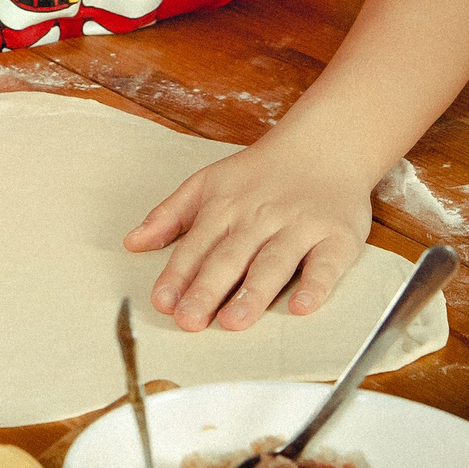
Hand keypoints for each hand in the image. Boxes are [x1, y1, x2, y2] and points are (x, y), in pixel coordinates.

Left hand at [122, 138, 375, 331]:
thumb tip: (132, 243)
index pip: (195, 246)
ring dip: (253, 293)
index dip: (178, 275)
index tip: (163, 303)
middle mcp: (259, 218)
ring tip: (233, 321)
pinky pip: (326, 264)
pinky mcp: (336, 237)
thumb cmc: (260, 173)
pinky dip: (315, 285)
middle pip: (230, 258)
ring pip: (273, 263)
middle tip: (190, 320)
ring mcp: (299, 227)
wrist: (324, 145)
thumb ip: (169, 215)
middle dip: (207, 289)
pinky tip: (301, 307)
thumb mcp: (207, 183)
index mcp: (224, 208)